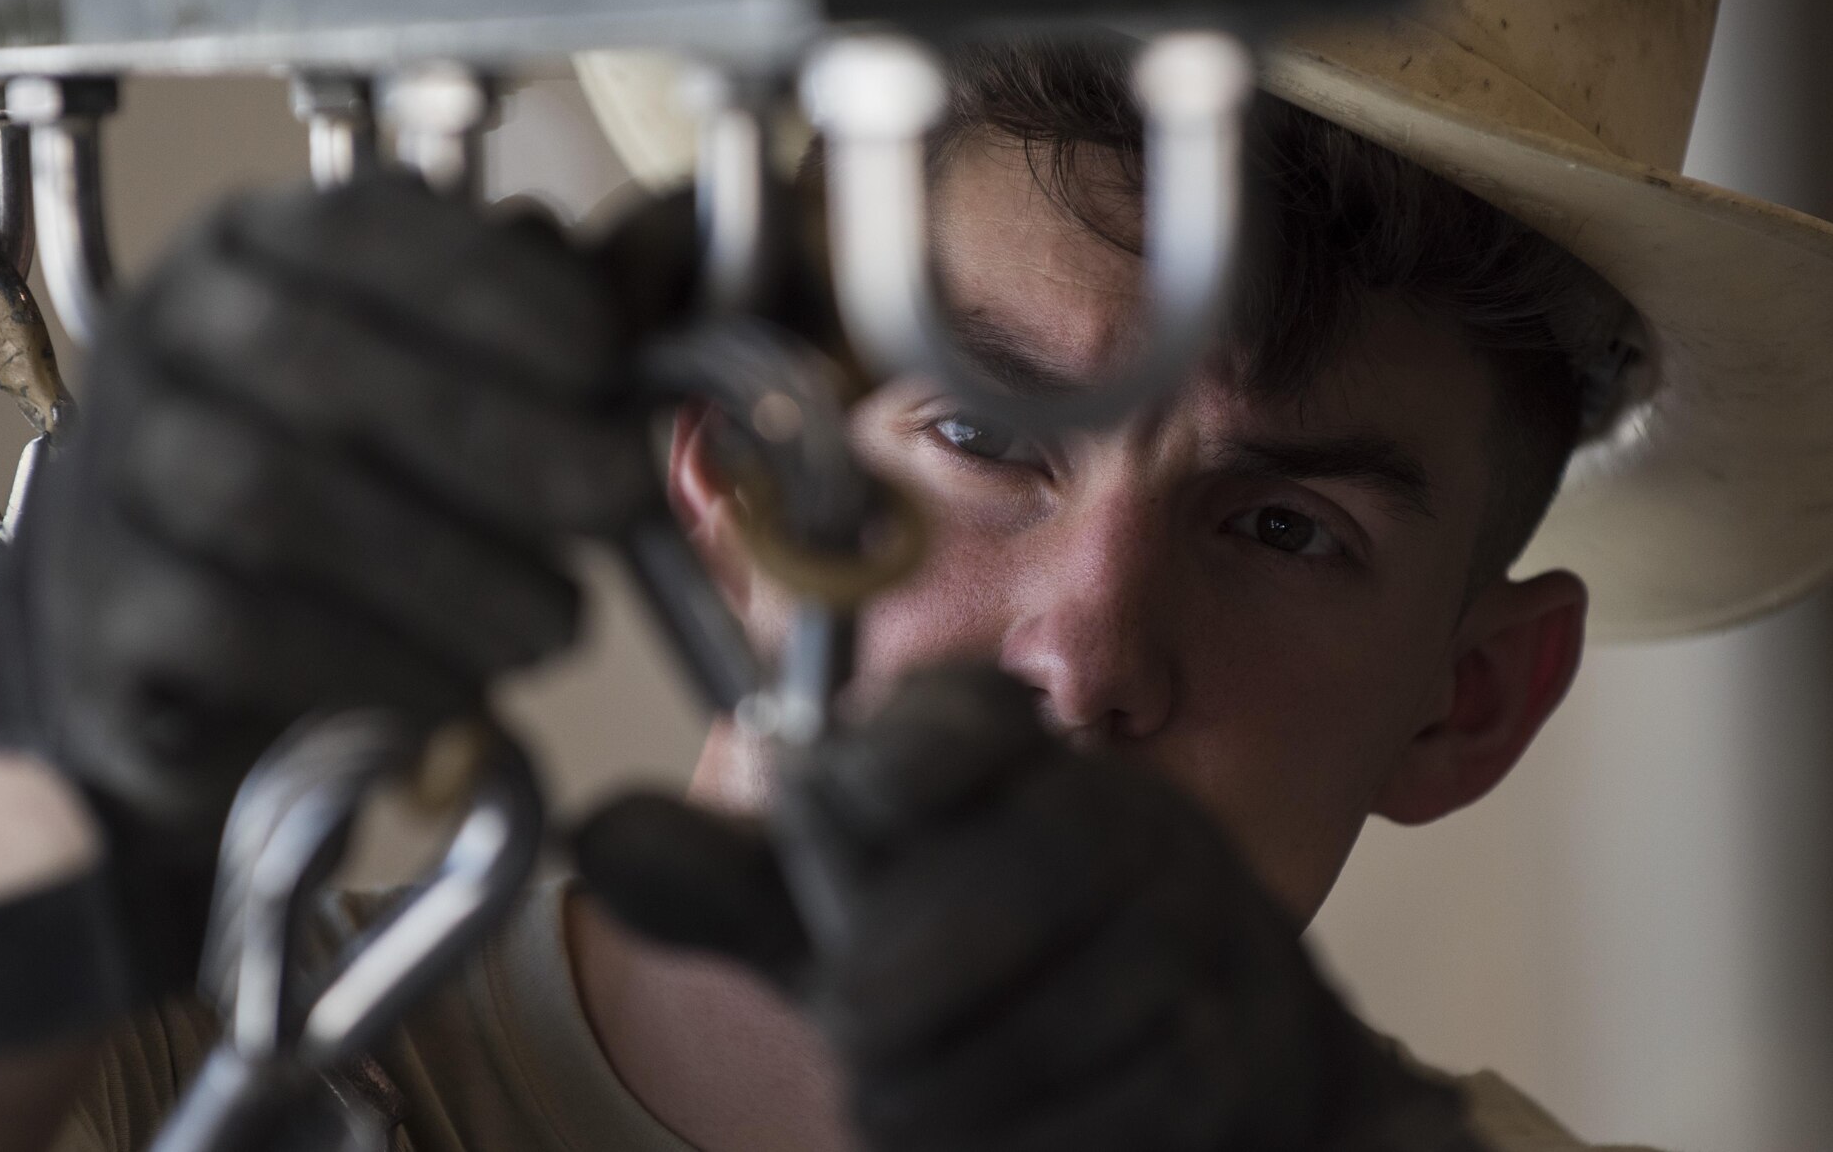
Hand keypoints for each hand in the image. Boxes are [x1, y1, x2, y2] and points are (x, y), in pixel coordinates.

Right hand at [0, 174, 653, 972]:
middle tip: (620, 500)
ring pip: (271, 495)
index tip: (606, 362)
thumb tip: (659, 311)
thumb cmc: (353, 492)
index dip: (494, 290)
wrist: (177, 649)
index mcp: (255, 252)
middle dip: (500, 434)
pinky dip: (373, 663)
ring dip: (449, 567)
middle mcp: (164, 341)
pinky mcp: (102, 614)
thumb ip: (544, 339)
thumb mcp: (446, 386)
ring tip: (556, 624)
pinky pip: (233, 626)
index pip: (361, 227)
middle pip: (316, 363)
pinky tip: (465, 696)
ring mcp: (114, 474)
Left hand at [577, 667, 1478, 1151]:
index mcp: (1019, 756)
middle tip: (858, 1024)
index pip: (960, 723)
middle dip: (900, 982)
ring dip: (942, 1094)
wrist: (1218, 1053)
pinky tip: (1001, 1131)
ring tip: (912, 1095)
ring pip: (1029, 1034)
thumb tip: (595, 831)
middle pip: (992, 896)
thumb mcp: (861, 917)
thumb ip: (737, 880)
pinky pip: (1096, 1121)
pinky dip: (1018, 1147)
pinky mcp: (1237, 1058)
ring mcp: (1196, 937)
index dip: (900, 759)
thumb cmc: (1001, 968)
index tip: (850, 795)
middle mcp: (1124, 819)